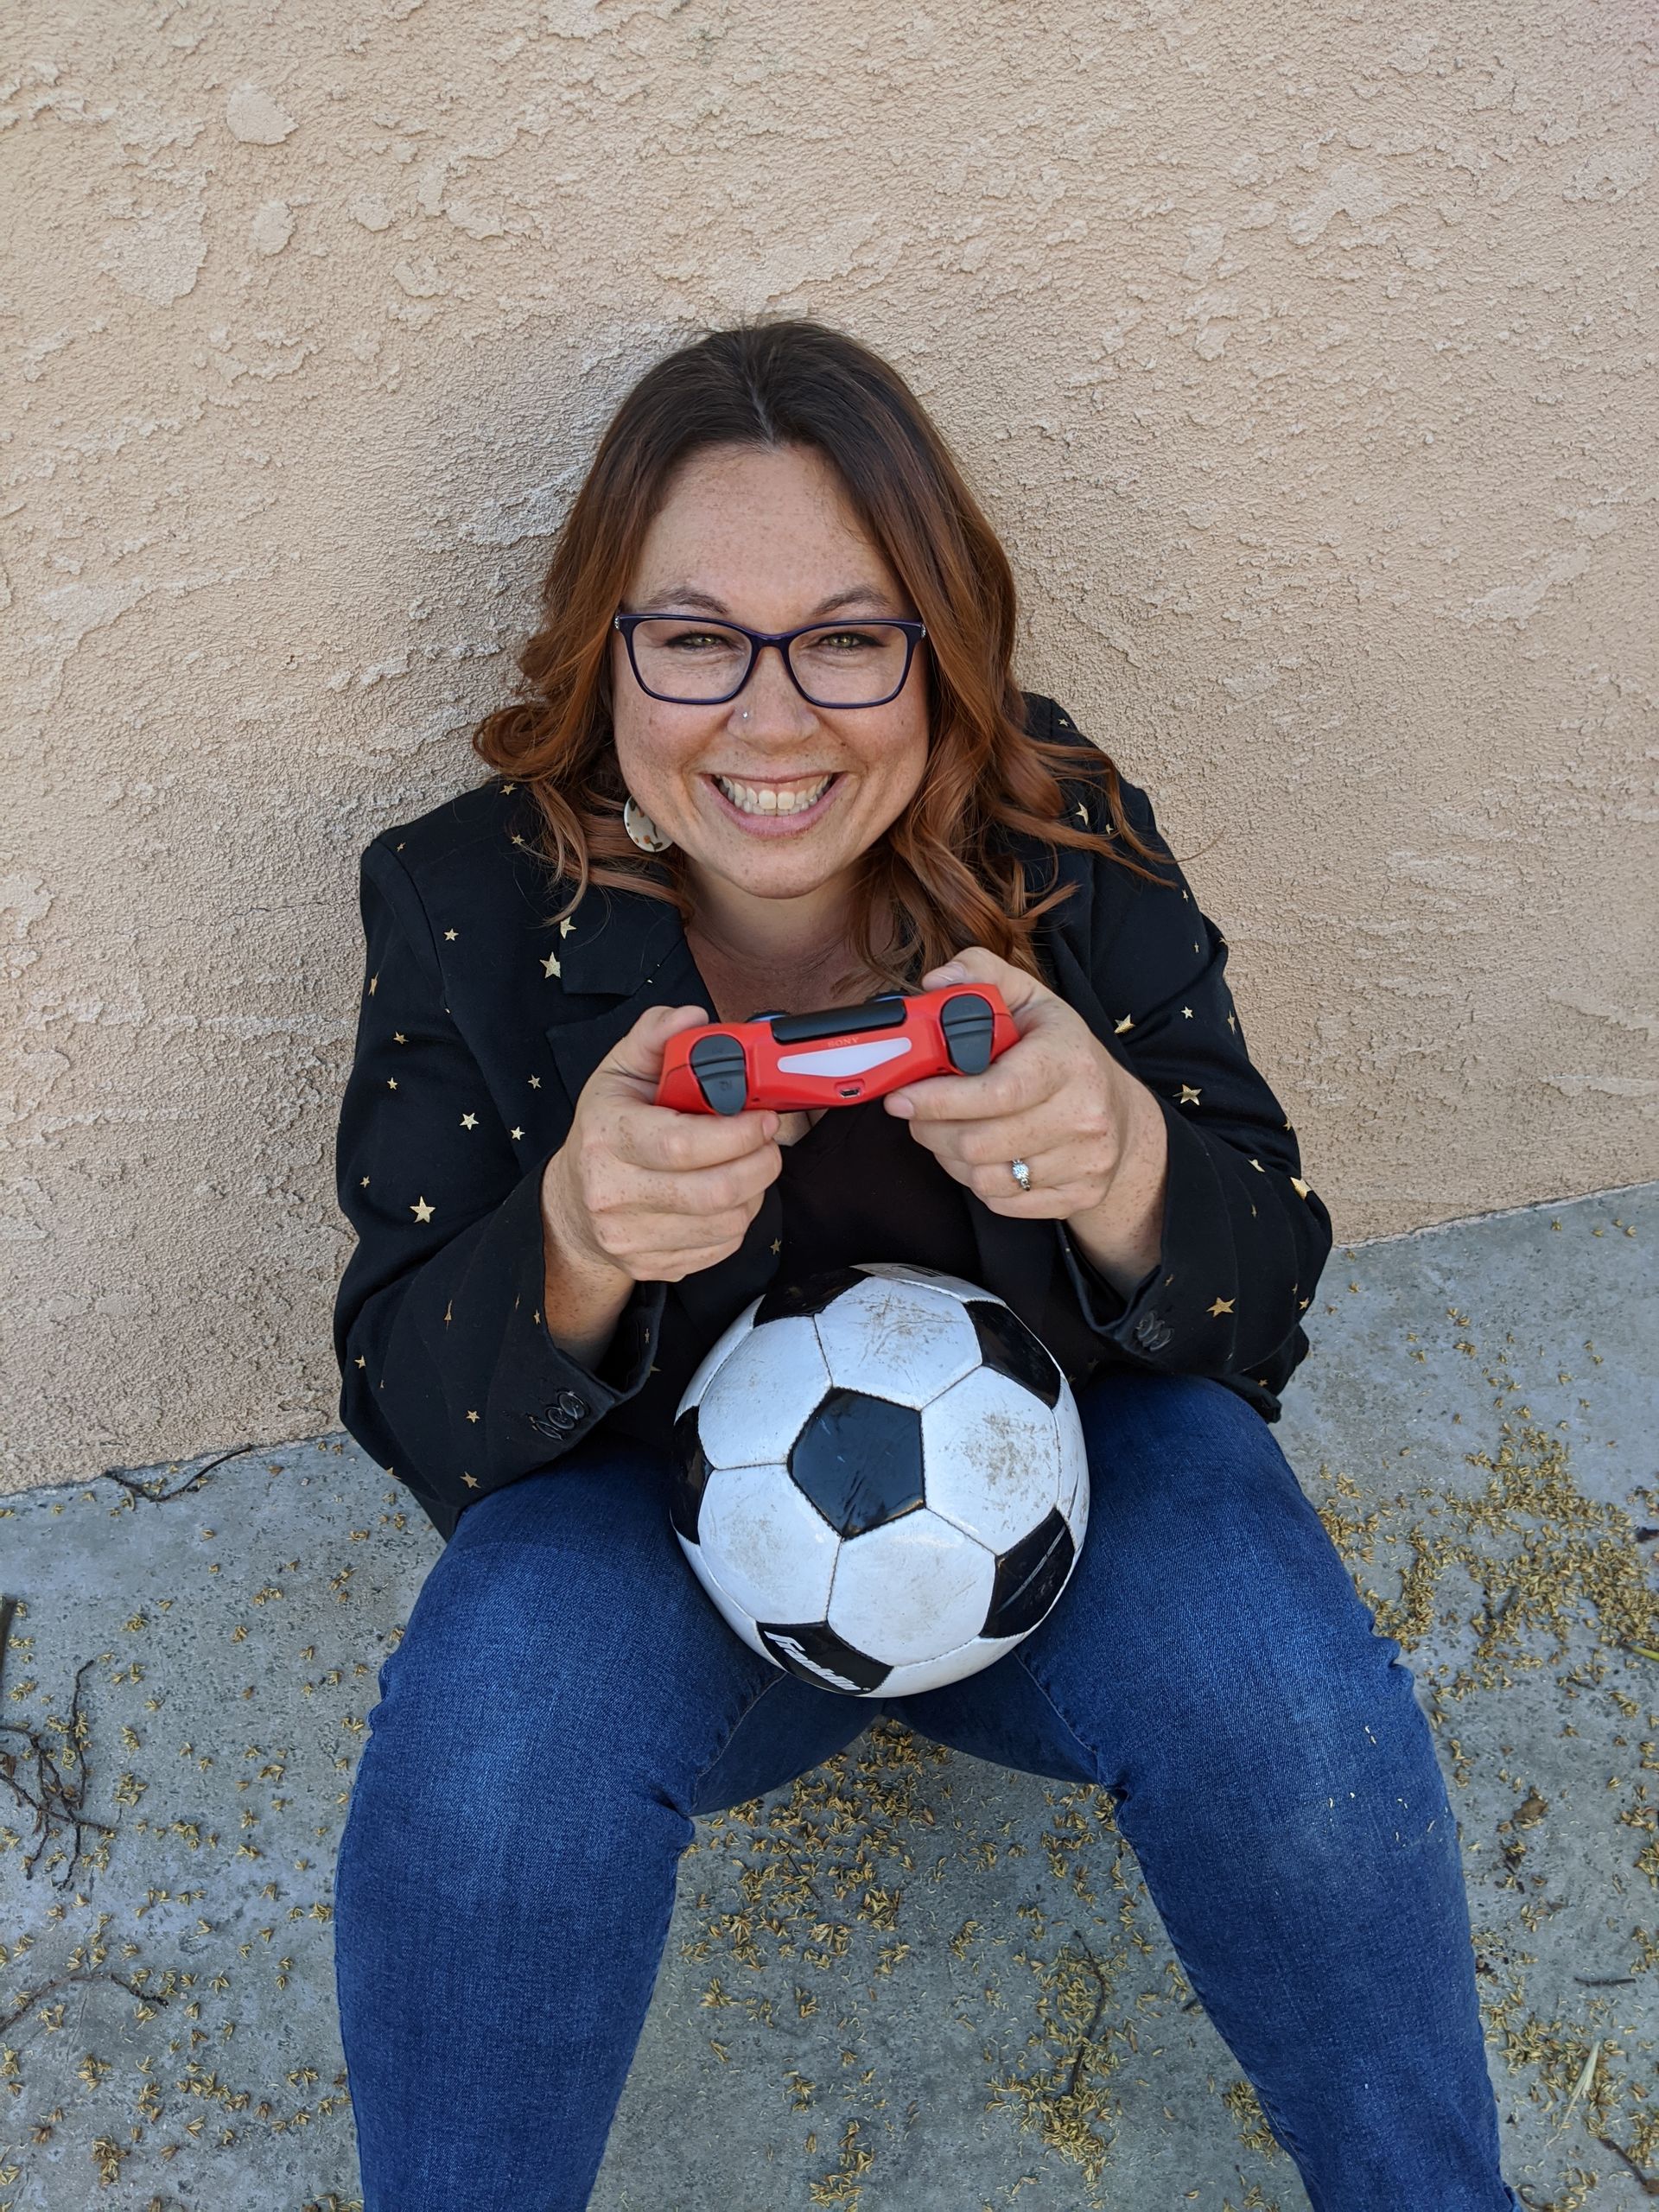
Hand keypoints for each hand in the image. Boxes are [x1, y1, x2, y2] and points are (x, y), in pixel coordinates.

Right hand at [544, 1002, 782, 1284]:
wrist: (571, 1206)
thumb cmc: (605, 1132)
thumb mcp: (618, 1074)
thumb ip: (654, 1038)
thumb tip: (691, 1017)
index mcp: (607, 1137)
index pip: (682, 1144)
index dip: (736, 1134)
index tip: (763, 1118)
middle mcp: (613, 1193)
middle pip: (713, 1192)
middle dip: (760, 1164)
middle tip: (768, 1142)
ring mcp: (631, 1237)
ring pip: (726, 1223)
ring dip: (754, 1192)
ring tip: (748, 1166)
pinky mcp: (652, 1266)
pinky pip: (720, 1248)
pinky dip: (738, 1221)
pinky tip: (728, 1197)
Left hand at [886, 948, 1166, 1282]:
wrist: (1123, 1117)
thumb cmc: (1064, 1054)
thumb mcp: (1032, 1001)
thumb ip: (981, 975)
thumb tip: (936, 982)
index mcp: (1069, 1059)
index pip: (997, 1092)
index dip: (939, 1099)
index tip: (900, 1098)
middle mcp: (1085, 1113)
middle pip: (980, 1143)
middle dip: (932, 1130)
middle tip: (916, 1115)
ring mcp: (1085, 1160)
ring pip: (985, 1178)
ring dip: (950, 1158)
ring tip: (948, 1133)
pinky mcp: (1078, 1195)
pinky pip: (1003, 1203)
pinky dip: (978, 1183)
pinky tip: (979, 1157)